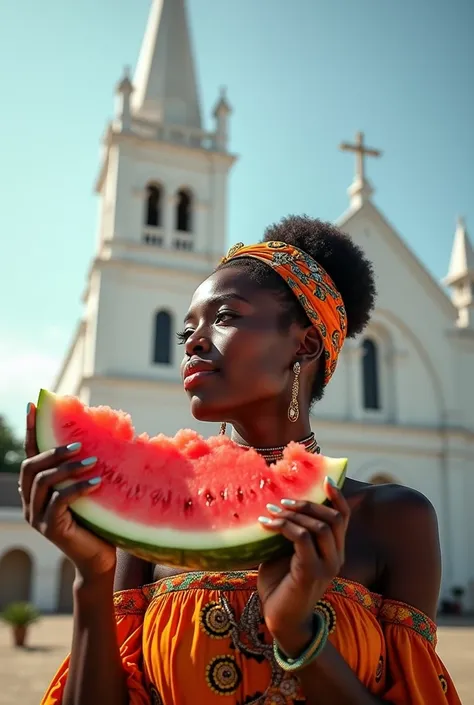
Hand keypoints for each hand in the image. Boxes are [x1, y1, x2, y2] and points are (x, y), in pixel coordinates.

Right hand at [20, 403, 116, 581]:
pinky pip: (59, 500)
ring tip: (93, 461)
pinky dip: (78, 488)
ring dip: (68, 468)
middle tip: (79, 445)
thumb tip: (97, 435)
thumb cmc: (97, 520)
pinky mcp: (50, 529)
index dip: (32, 429)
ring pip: (43, 482)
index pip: (31, 454)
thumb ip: (84, 468)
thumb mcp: (88, 489)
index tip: (34, 404)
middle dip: (53, 451)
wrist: (99, 558)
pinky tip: (96, 482)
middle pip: (31, 467)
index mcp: (37, 489)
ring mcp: (37, 516)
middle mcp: (31, 502)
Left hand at [257, 477, 349, 656]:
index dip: (337, 497)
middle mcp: (336, 557)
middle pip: (332, 518)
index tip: (325, 479)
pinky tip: (267, 525)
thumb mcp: (287, 553)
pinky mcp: (311, 573)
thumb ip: (291, 533)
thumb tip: (276, 505)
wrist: (281, 620)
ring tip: (271, 512)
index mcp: (334, 551)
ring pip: (319, 527)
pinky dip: (285, 527)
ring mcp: (326, 566)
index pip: (343, 518)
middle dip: (307, 504)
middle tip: (282, 501)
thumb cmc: (281, 585)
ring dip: (293, 515)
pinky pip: (302, 539)